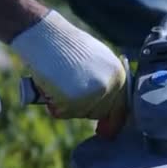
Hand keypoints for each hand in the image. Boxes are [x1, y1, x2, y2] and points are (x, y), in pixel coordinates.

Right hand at [0, 0, 126, 136]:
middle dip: (84, 108)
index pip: (120, 107)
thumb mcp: (98, 60)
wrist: (46, 35)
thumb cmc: (68, 46)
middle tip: (68, 89)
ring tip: (59, 82)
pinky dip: (53, 103)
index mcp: (119, 75)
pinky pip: (62, 112)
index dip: (112, 122)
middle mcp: (110, 85)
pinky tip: (51, 86)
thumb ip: (106, 81)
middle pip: (98, 112)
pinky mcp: (74, 99)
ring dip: (67, 104)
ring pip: (80, 113)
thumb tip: (110, 110)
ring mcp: (93, 93)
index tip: (103, 131)